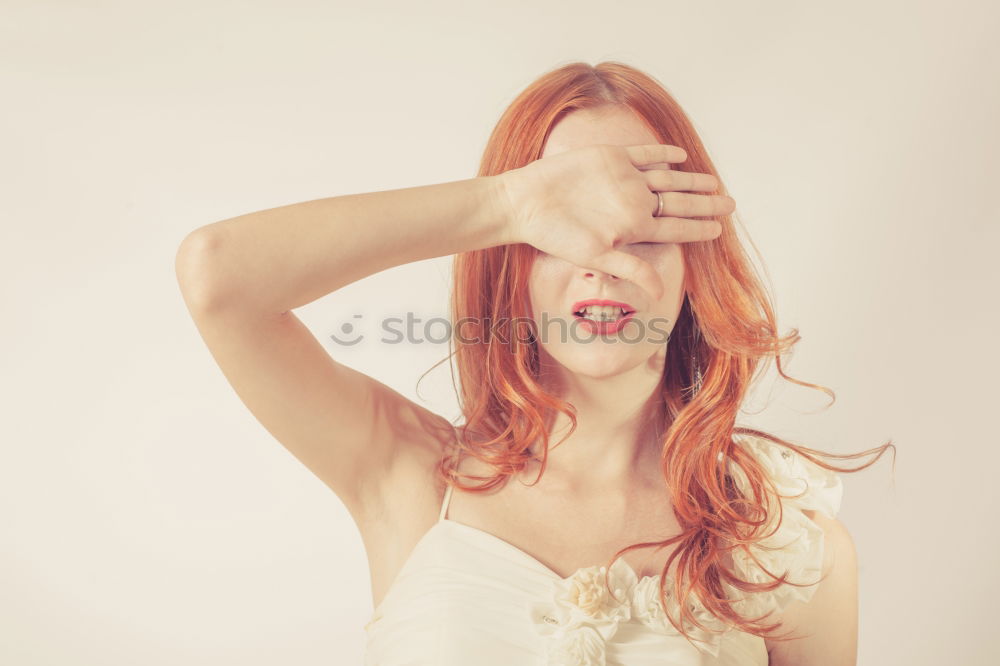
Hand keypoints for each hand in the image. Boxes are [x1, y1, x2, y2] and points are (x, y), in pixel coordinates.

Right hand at [496, 143, 733, 301]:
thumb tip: (662, 292)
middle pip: (678, 203)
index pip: (675, 228)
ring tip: (715, 183)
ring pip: (667, 179)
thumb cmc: (556, 235)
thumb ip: (631, 269)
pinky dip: (663, 154)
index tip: (721, 229)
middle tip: (732, 204)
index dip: (698, 228)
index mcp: (633, 227)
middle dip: (705, 204)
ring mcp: (624, 179)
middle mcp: (633, 203)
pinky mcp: (610, 158)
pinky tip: (680, 156)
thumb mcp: (596, 255)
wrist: (527, 203)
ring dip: (691, 180)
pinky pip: (644, 154)